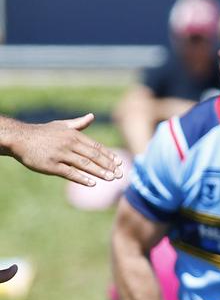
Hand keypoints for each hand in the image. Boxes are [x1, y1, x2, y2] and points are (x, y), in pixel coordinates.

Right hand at [5, 114, 123, 186]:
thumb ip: (78, 124)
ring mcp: (60, 155)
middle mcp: (69, 144)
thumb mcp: (61, 125)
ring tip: (111, 178)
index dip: (109, 155)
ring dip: (100, 172)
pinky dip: (82, 178)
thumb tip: (92, 116)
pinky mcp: (51, 165)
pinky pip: (69, 173)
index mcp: (74, 135)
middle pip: (94, 156)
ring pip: (84, 165)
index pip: (96, 147)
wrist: (20, 138)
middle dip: (109, 166)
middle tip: (120, 174)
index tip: (119, 163)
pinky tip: (92, 183)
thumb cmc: (42, 133)